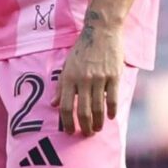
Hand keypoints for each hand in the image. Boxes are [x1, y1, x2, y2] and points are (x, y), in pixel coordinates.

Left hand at [55, 20, 122, 135]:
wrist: (101, 32)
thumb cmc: (82, 50)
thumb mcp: (66, 65)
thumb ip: (61, 86)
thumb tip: (54, 104)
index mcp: (69, 77)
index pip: (66, 106)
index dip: (67, 121)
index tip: (69, 131)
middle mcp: (83, 79)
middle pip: (83, 110)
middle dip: (84, 126)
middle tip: (85, 135)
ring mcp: (99, 78)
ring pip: (99, 107)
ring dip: (98, 122)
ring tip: (97, 130)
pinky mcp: (114, 76)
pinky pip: (113, 98)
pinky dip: (112, 110)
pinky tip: (110, 118)